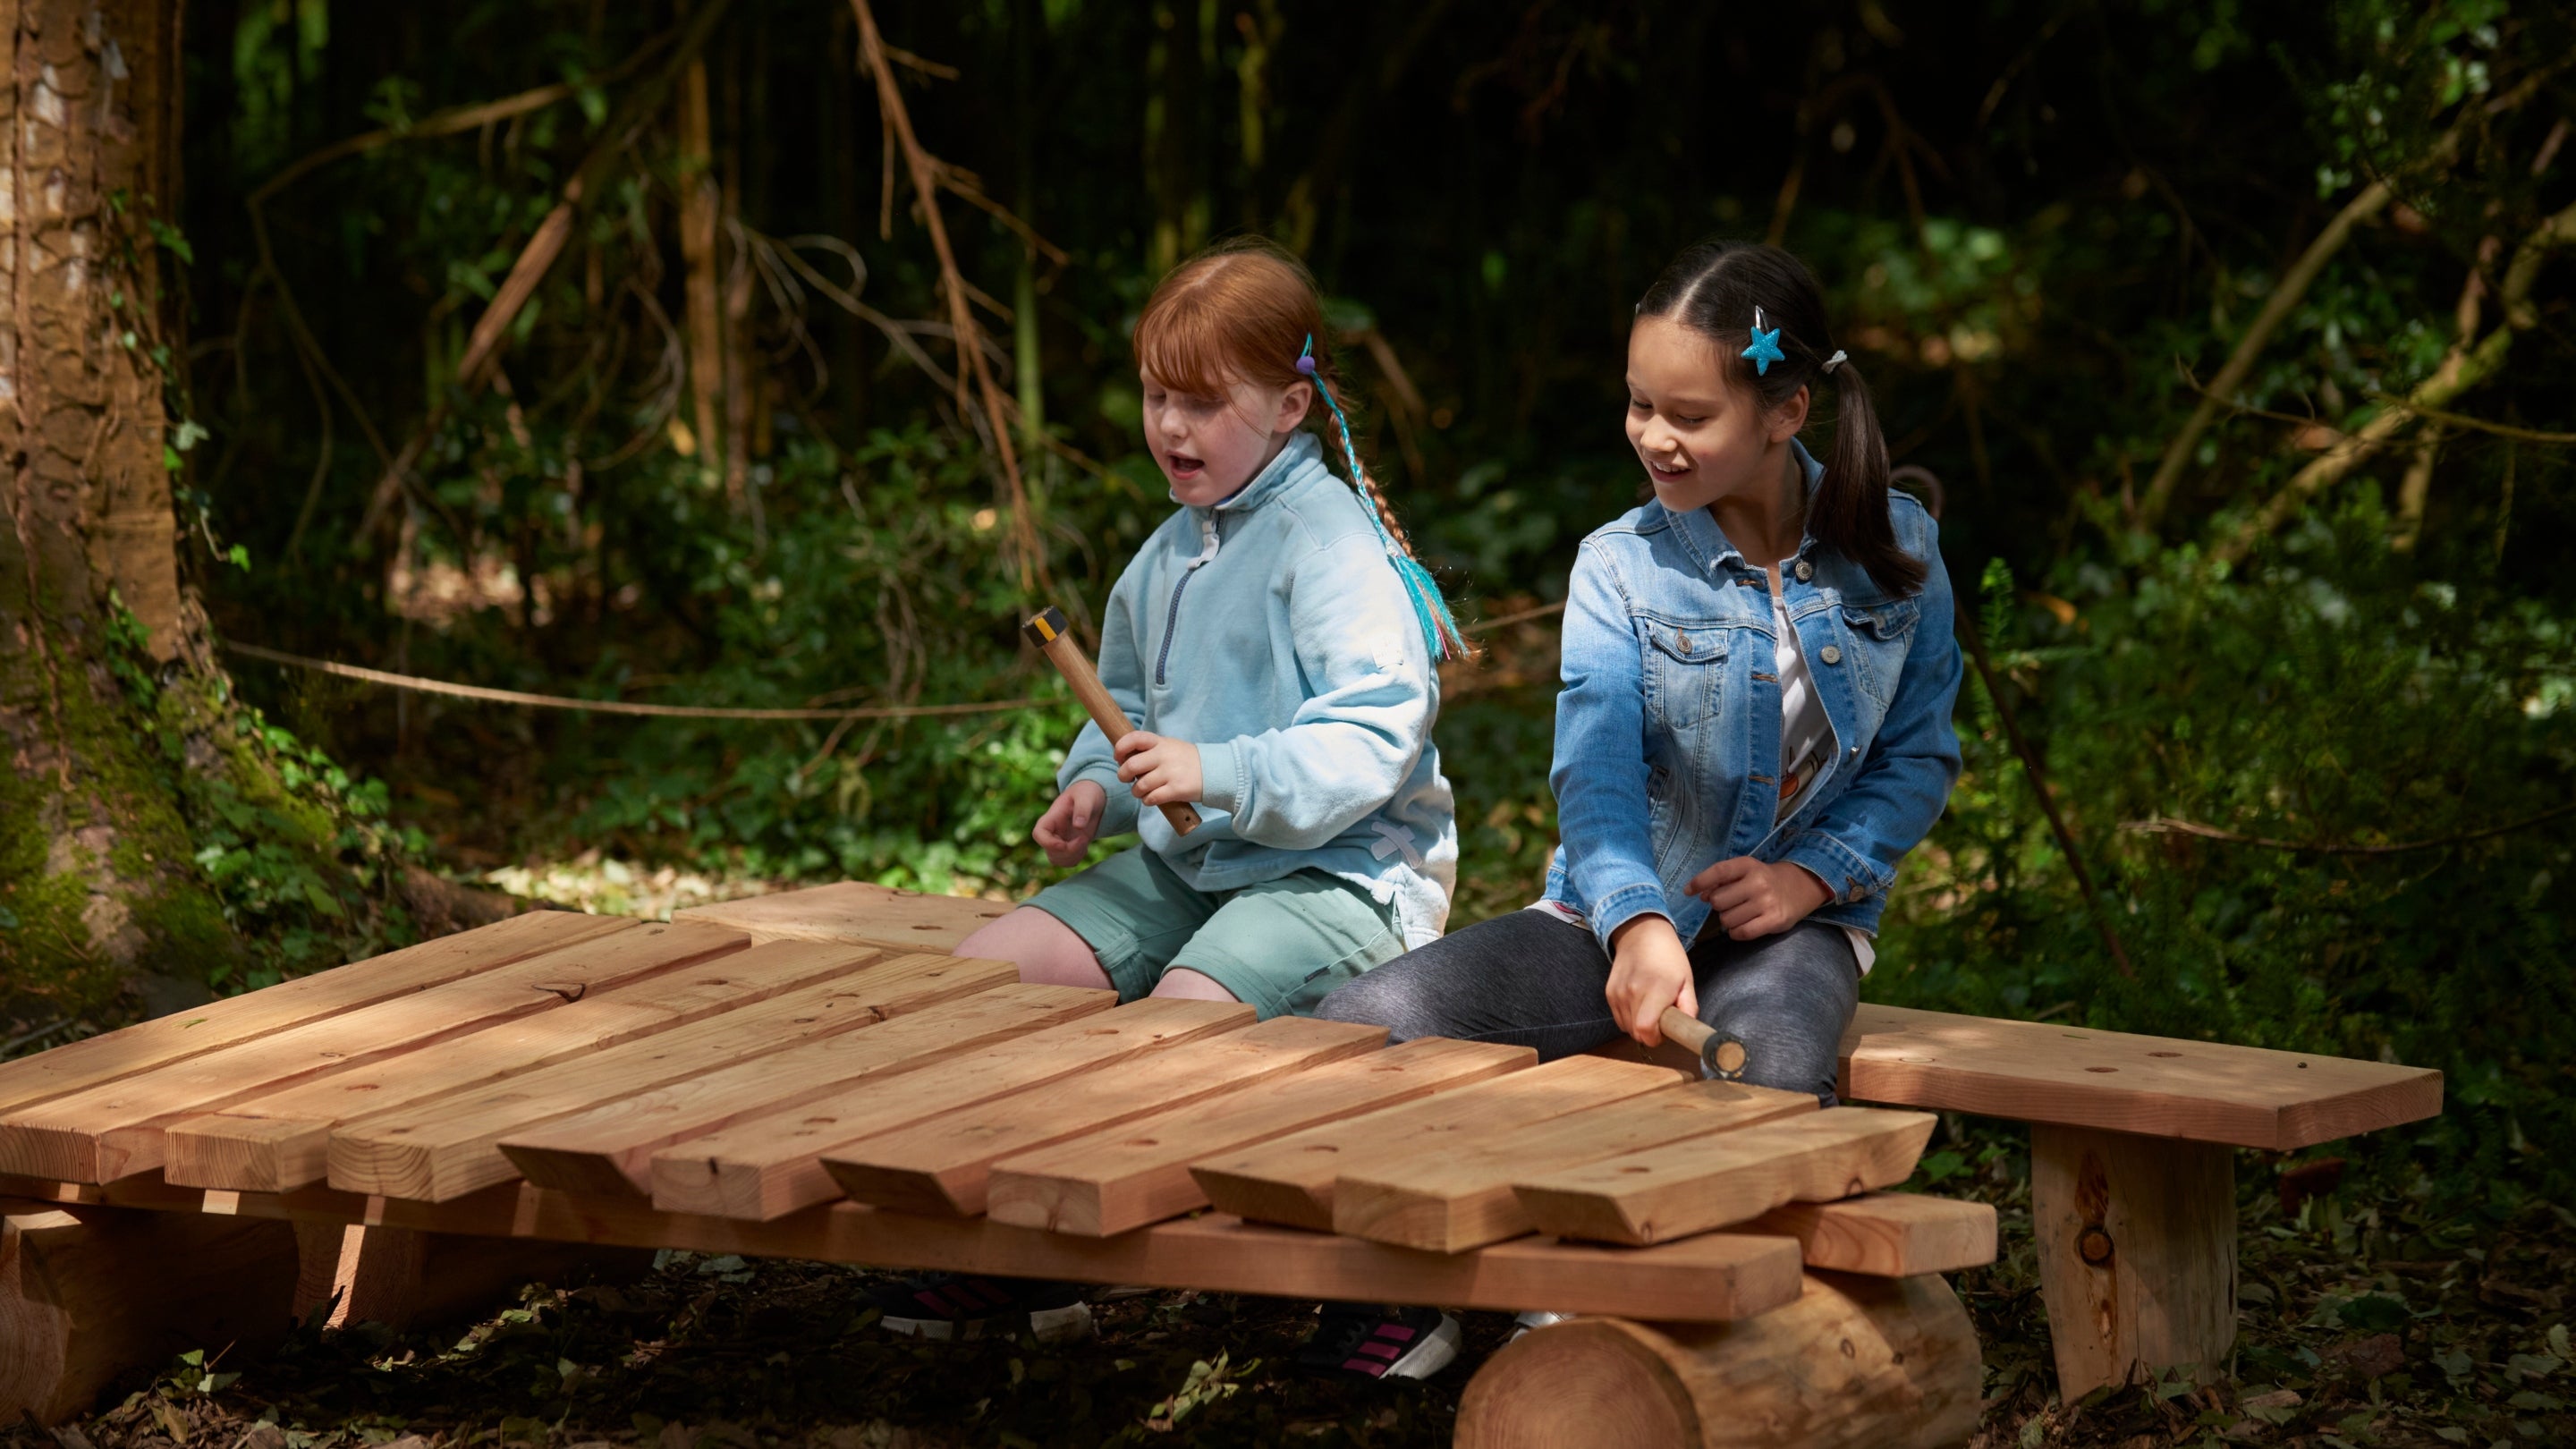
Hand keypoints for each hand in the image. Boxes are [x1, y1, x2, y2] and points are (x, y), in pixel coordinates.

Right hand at [1033, 780, 1107, 867]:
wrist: (1093, 798)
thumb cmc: (1087, 793)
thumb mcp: (1086, 796)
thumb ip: (1083, 808)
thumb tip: (1078, 826)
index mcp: (1051, 817)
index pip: (1038, 834)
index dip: (1048, 843)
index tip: (1064, 844)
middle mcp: (1052, 831)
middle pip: (1049, 851)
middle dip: (1068, 851)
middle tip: (1084, 838)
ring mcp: (1059, 840)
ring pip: (1057, 859)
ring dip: (1073, 856)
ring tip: (1085, 841)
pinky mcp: (1067, 847)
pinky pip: (1066, 862)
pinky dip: (1076, 858)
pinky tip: (1084, 846)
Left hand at [1113, 732, 1202, 808]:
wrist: (1216, 771)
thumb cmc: (1188, 761)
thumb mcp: (1170, 747)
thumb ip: (1150, 750)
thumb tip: (1125, 760)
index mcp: (1161, 742)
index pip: (1134, 738)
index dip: (1120, 748)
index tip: (1118, 758)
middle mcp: (1164, 756)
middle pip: (1131, 765)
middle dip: (1123, 775)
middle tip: (1126, 779)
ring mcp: (1170, 773)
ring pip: (1139, 785)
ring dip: (1136, 792)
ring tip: (1142, 792)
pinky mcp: (1176, 789)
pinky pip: (1152, 798)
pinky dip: (1147, 801)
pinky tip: (1152, 799)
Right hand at [1605, 914, 1696, 1045]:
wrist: (1641, 934)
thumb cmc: (1669, 957)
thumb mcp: (1687, 980)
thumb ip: (1689, 1007)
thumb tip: (1687, 1029)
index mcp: (1656, 989)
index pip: (1646, 1030)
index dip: (1656, 1038)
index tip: (1665, 1030)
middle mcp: (1633, 992)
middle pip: (1636, 1033)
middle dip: (1650, 1033)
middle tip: (1661, 1017)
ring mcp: (1618, 993)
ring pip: (1627, 1028)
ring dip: (1639, 1025)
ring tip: (1650, 1007)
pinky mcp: (1609, 993)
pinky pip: (1619, 1019)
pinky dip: (1629, 1017)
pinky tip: (1638, 1003)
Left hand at [1688, 857, 1831, 939]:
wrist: (1800, 887)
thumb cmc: (1764, 880)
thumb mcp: (1745, 871)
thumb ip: (1722, 880)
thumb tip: (1701, 895)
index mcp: (1748, 865)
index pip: (1718, 872)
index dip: (1699, 882)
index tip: (1688, 891)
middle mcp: (1758, 882)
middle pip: (1718, 901)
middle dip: (1719, 905)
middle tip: (1731, 904)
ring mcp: (1766, 902)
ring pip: (1727, 920)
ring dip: (1728, 920)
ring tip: (1741, 914)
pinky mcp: (1774, 920)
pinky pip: (1741, 933)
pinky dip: (1736, 933)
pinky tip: (1743, 926)